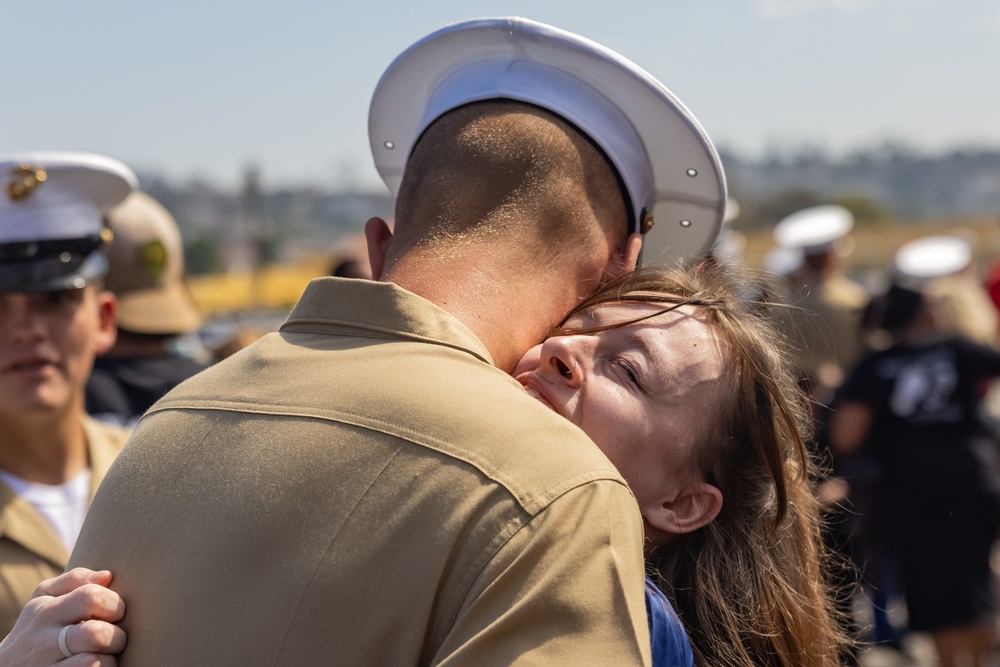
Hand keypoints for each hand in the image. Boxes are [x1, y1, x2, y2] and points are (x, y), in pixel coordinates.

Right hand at [0, 568, 125, 665]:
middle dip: (118, 636)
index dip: (114, 604)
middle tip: (116, 639)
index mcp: (46, 611)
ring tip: (105, 655)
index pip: (91, 597)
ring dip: (109, 659)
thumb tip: (107, 576)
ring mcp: (46, 666)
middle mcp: (44, 640)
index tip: (115, 613)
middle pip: (96, 634)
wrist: (7, 666)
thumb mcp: (45, 596)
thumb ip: (76, 579)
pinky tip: (96, 666)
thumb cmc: (40, 625)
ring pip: (92, 662)